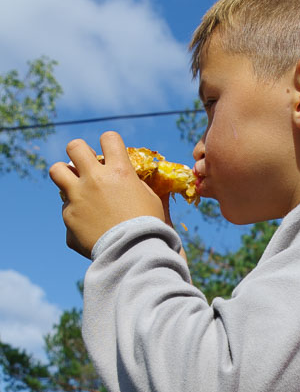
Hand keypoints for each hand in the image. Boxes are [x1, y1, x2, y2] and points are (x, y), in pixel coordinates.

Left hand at [49, 131, 169, 256]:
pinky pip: (67, 207)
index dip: (109, 142)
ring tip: (75, 185)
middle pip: (75, 147)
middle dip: (80, 151)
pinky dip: (76, 212)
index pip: (109, 138)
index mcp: (119, 172)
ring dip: (65, 174)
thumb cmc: (149, 226)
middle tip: (86, 163)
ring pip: (57, 170)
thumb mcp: (149, 199)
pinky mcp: (68, 216)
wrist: (133, 253)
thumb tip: (126, 176)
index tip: (110, 151)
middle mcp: (94, 179)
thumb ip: (134, 183)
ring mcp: (77, 197)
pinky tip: (89, 223)